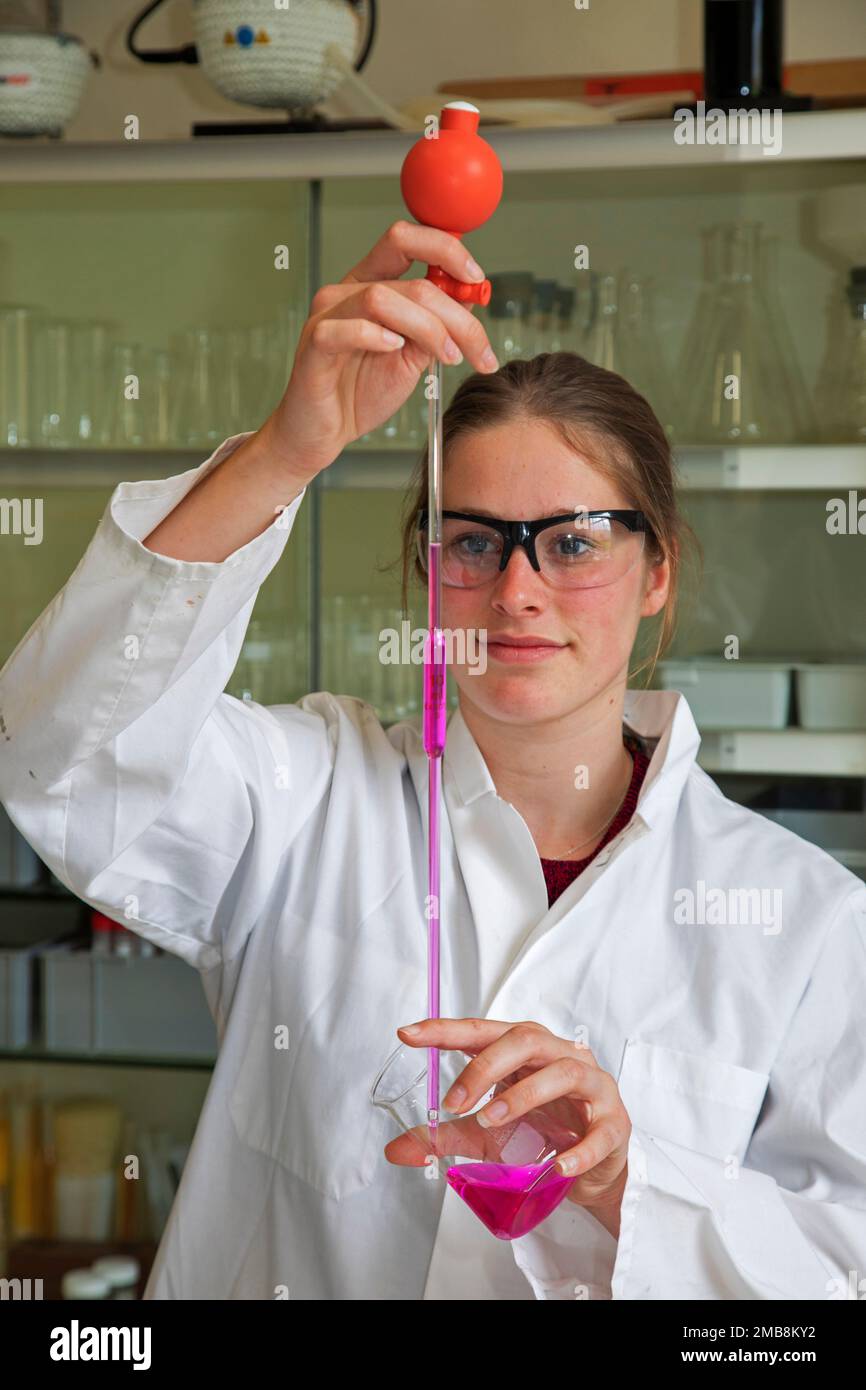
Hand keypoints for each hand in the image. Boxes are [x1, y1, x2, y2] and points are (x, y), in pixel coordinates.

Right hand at [263, 219, 498, 480]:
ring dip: (427, 328)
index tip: (476, 278)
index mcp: (371, 283)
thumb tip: (471, 298)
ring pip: (383, 299)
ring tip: (446, 357)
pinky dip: (375, 336)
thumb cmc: (361, 392)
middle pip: (412, 282)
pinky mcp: (314, 344)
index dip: (446, 250)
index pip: (406, 241)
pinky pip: (345, 329)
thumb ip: (437, 327)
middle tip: (478, 349)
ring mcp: (328, 315)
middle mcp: (348, 291)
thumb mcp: (412, 357)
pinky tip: (393, 349)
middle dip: (456, 315)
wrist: (325, 431)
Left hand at [393, 1018, 630, 1239]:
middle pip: (526, 1039)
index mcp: (525, 1051)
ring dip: (525, 1095)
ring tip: (492, 1120)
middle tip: (455, 1099)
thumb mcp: (485, 1135)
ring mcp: (592, 1087)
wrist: (591, 1170)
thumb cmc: (541, 1133)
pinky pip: (600, 1131)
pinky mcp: (615, 1123)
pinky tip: (557, 1166)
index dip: (445, 1029)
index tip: (408, 1033)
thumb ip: (444, 1136)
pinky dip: (579, 1149)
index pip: (483, 1031)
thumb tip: (396, 1149)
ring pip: (565, 1071)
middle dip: (486, 1065)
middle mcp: (560, 1056)